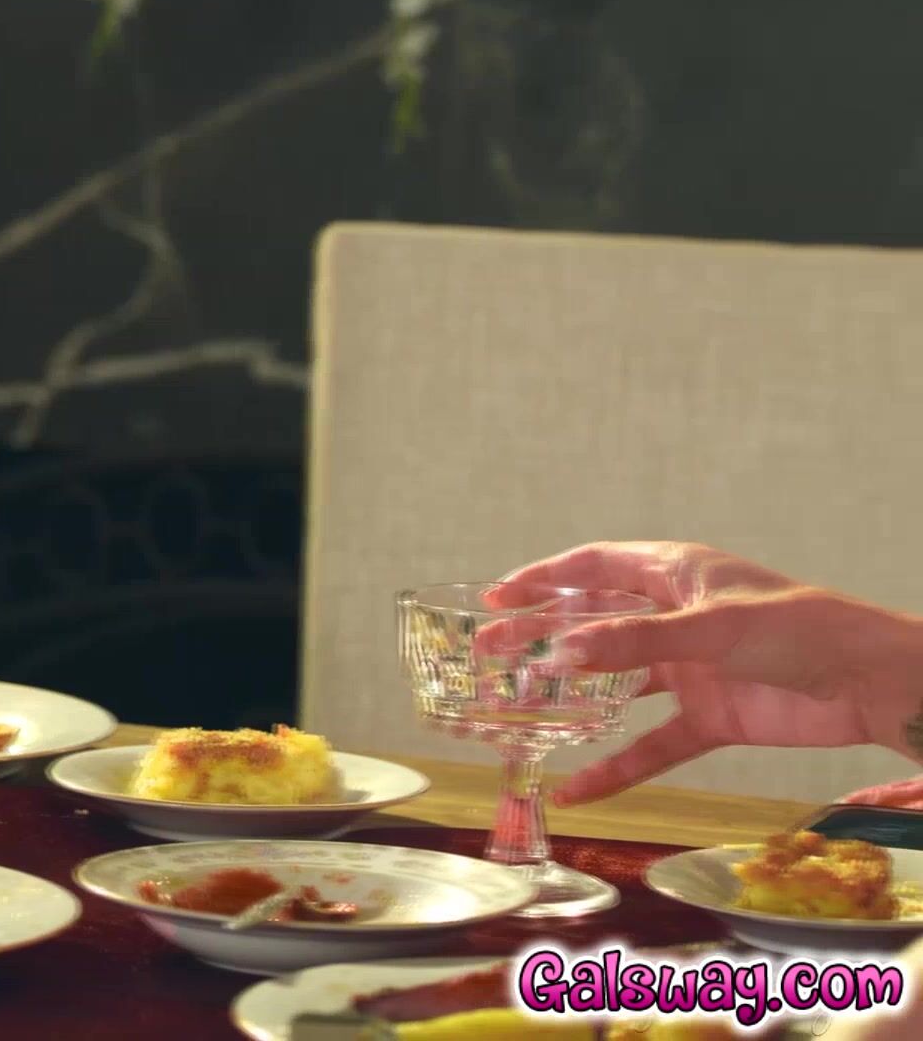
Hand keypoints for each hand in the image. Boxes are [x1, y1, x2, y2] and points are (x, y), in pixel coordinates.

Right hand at [488, 542, 922, 804]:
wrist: (870, 683)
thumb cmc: (799, 629)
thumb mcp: (710, 627)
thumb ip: (633, 641)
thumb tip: (558, 653)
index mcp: (674, 575)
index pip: (592, 568)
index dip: (541, 579)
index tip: (494, 596)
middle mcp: (673, 618)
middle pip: (591, 624)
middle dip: (538, 637)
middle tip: (487, 654)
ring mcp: (688, 670)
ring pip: (613, 684)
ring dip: (568, 698)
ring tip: (515, 712)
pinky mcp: (708, 717)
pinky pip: (650, 744)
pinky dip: (615, 766)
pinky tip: (578, 787)